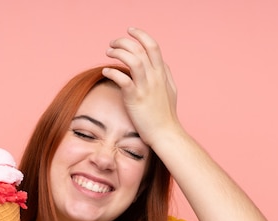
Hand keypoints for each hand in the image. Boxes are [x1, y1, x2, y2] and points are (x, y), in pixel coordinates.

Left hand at [103, 27, 182, 146]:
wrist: (165, 133)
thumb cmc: (166, 114)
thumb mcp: (171, 90)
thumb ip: (166, 74)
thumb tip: (161, 63)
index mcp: (162, 73)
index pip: (152, 46)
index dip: (141, 35)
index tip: (130, 31)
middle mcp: (155, 77)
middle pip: (139, 49)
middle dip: (124, 41)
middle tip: (112, 44)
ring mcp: (145, 87)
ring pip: (132, 59)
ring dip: (118, 52)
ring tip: (108, 53)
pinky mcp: (135, 98)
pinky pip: (122, 79)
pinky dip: (112, 72)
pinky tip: (106, 71)